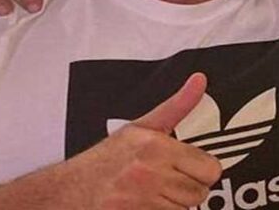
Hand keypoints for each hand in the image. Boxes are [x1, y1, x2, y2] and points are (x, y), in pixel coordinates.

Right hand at [73, 73, 221, 208]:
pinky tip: (147, 205)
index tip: (189, 167)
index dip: (203, 169)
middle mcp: (149, 174)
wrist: (67, 191)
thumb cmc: (106, 159)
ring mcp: (141, 201)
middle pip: (201, 192)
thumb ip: (177, 106)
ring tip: (154, 194)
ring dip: (174, 205)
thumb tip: (200, 80)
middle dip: (189, 188)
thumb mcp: (141, 127)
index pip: (210, 169)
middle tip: (169, 181)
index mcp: (155, 147)